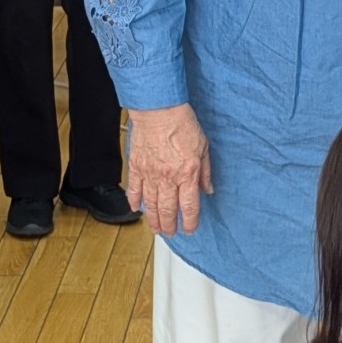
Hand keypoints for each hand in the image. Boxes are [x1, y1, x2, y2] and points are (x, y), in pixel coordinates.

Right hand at [126, 101, 211, 235]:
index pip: (189, 207)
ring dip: (153, 220)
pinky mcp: (136, 167)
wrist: (158, 109)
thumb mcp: (203, 148)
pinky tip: (136, 209)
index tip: (189, 229)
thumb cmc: (182, 124)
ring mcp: (150, 174)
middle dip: (170, 226)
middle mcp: (168, 178)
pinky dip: (134, 201)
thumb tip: (207, 189)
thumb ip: (205, 172)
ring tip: (156, 229)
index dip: (189, 222)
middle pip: (168, 210)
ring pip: (151, 205)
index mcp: (187, 174)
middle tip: (171, 233)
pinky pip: (134, 190)